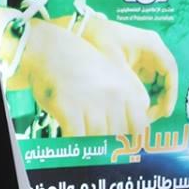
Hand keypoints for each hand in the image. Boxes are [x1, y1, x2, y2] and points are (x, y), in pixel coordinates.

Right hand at [0, 15, 147, 136]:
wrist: (49, 47)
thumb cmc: (79, 65)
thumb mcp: (111, 75)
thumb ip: (125, 101)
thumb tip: (131, 135)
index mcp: (127, 88)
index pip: (139, 127)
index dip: (128, 136)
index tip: (116, 138)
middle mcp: (114, 96)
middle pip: (118, 135)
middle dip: (106, 140)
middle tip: (94, 137)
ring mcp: (92, 102)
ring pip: (99, 139)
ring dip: (89, 141)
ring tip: (81, 133)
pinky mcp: (69, 109)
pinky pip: (77, 137)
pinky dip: (72, 140)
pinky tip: (67, 132)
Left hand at [57, 15, 178, 122]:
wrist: (79, 28)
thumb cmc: (97, 39)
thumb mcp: (113, 62)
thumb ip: (129, 83)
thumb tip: (142, 107)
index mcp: (151, 44)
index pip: (169, 69)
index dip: (170, 92)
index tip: (165, 111)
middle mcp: (151, 49)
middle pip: (165, 77)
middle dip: (162, 98)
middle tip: (153, 117)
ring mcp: (143, 56)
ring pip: (156, 81)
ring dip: (153, 98)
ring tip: (143, 115)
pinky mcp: (135, 63)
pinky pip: (145, 81)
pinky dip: (142, 94)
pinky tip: (133, 107)